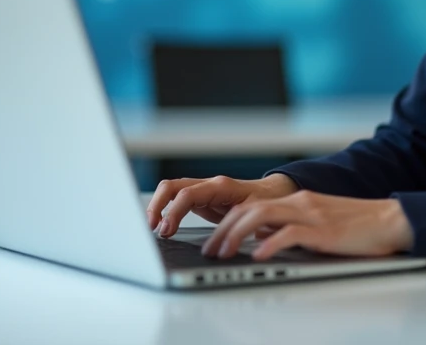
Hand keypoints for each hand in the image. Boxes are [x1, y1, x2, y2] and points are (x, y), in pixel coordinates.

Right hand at [148, 174, 298, 236]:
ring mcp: (203, 191)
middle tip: (151, 228)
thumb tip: (228, 240)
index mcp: (221, 186)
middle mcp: (208, 185)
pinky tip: (162, 227)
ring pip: (171, 191)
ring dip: (157, 207)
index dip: (174, 212)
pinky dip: (166, 211)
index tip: (166, 230)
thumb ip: (241, 222)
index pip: (188, 194)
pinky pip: (176, 200)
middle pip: (172, 186)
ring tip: (152, 229)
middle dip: (157, 205)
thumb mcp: (257, 213)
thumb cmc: (268, 202)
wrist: (273, 194)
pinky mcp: (200, 199)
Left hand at [201, 190, 414, 260]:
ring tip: (224, 253)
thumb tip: (263, 238)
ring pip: (261, 215)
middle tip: (210, 250)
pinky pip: (289, 233)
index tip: (214, 240)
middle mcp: (300, 203)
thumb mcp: (318, 223)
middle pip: (249, 208)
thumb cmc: (359, 226)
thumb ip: (291, 226)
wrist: (391, 220)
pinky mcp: (323, 230)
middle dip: (224, 229)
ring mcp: (311, 214)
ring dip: (236, 235)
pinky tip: (258, 256)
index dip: (227, 222)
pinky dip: (269, 243)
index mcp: (298, 200)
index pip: (252, 205)